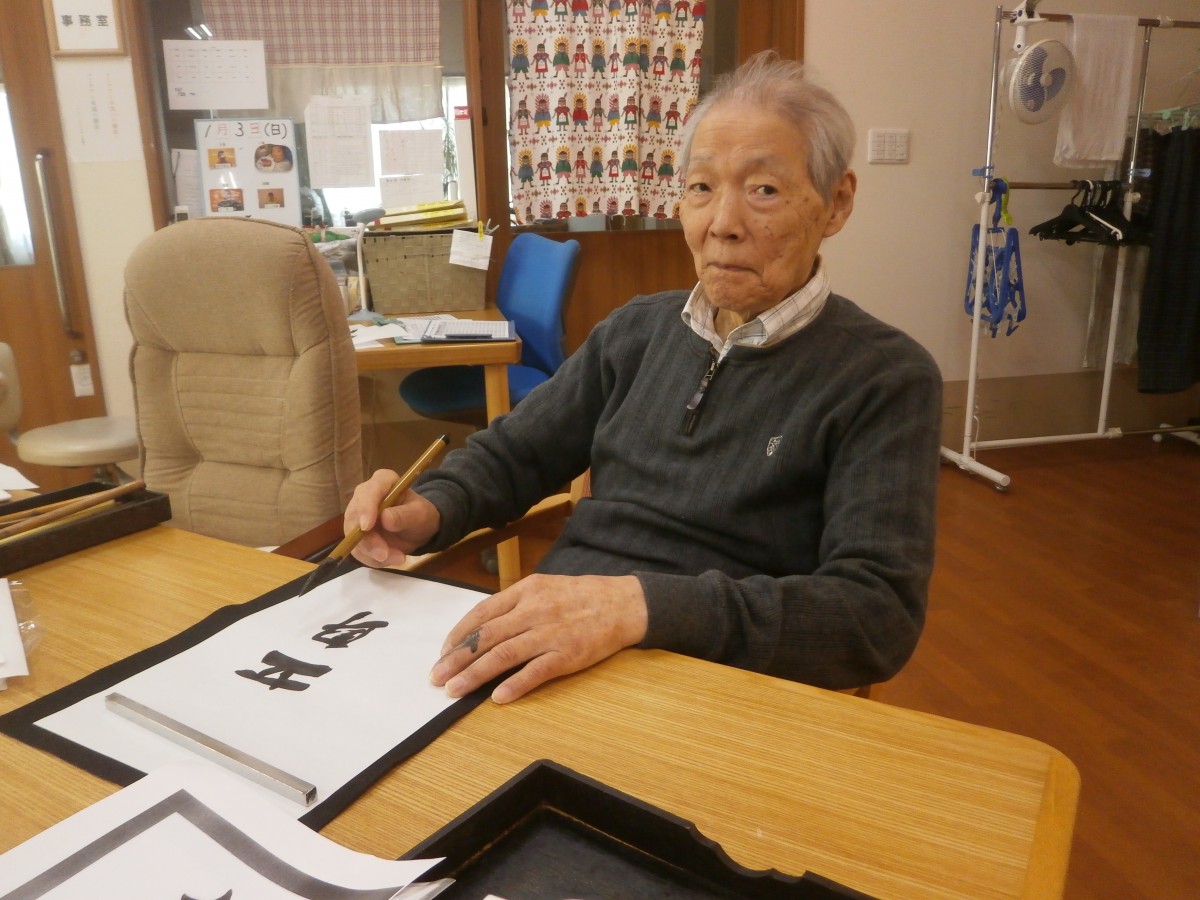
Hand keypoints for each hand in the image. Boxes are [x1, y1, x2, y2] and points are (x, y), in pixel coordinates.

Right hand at [345, 468, 440, 567]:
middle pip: (354, 517)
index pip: (369, 491)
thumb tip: (385, 518)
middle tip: (384, 555)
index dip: (365, 508)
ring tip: (398, 558)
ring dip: (372, 553)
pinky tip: (391, 559)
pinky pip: (358, 550)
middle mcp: (364, 497)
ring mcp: (357, 516)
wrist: (418, 529)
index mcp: (382, 482)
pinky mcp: (356, 535)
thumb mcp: (420, 514)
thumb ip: (405, 515)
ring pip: (353, 537)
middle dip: (368, 539)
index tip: (366, 527)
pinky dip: (372, 559)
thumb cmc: (420, 515)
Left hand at [430, 573, 647, 703]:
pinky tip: (498, 697)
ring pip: (503, 655)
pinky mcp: (567, 655)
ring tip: (455, 690)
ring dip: (475, 674)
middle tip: (436, 677)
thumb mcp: (545, 587)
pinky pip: (536, 672)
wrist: (624, 604)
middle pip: (486, 637)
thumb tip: (483, 626)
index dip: (458, 635)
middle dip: (457, 658)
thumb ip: (515, 604)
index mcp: (526, 591)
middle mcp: (534, 611)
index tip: (443, 652)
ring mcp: (550, 634)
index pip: (482, 614)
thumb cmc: (582, 596)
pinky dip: (515, 684)